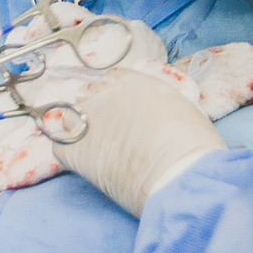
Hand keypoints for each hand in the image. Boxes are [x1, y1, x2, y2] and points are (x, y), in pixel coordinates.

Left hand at [54, 68, 224, 216]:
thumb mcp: (181, 110)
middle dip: (99, 112)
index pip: (114, 80)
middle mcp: (105, 93)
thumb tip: (156, 116)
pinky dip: (70, 154)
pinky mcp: (72, 147)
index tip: (123, 114)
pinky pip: (61, 145)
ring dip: (83, 130)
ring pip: (74, 118)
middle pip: (92, 96)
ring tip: (100, 152)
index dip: (117, 97)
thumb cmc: (192, 144)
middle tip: (113, 136)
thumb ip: (160, 105)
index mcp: (134, 81)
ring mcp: (85, 118)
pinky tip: (86, 165)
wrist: (177, 172)